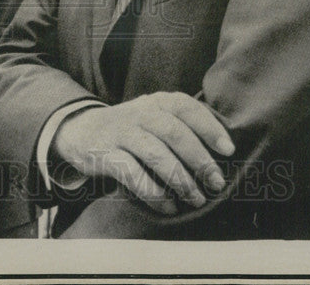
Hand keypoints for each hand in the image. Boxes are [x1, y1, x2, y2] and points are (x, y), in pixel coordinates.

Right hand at [51, 92, 234, 214]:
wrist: (81, 130)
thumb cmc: (131, 129)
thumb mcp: (153, 117)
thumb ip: (180, 127)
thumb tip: (221, 155)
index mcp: (157, 102)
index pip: (187, 107)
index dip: (209, 127)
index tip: (228, 150)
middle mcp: (140, 112)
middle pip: (174, 133)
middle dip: (200, 160)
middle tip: (216, 182)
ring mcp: (121, 132)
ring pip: (156, 154)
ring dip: (180, 180)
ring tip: (197, 200)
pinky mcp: (106, 154)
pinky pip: (133, 175)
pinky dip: (154, 193)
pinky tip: (169, 206)